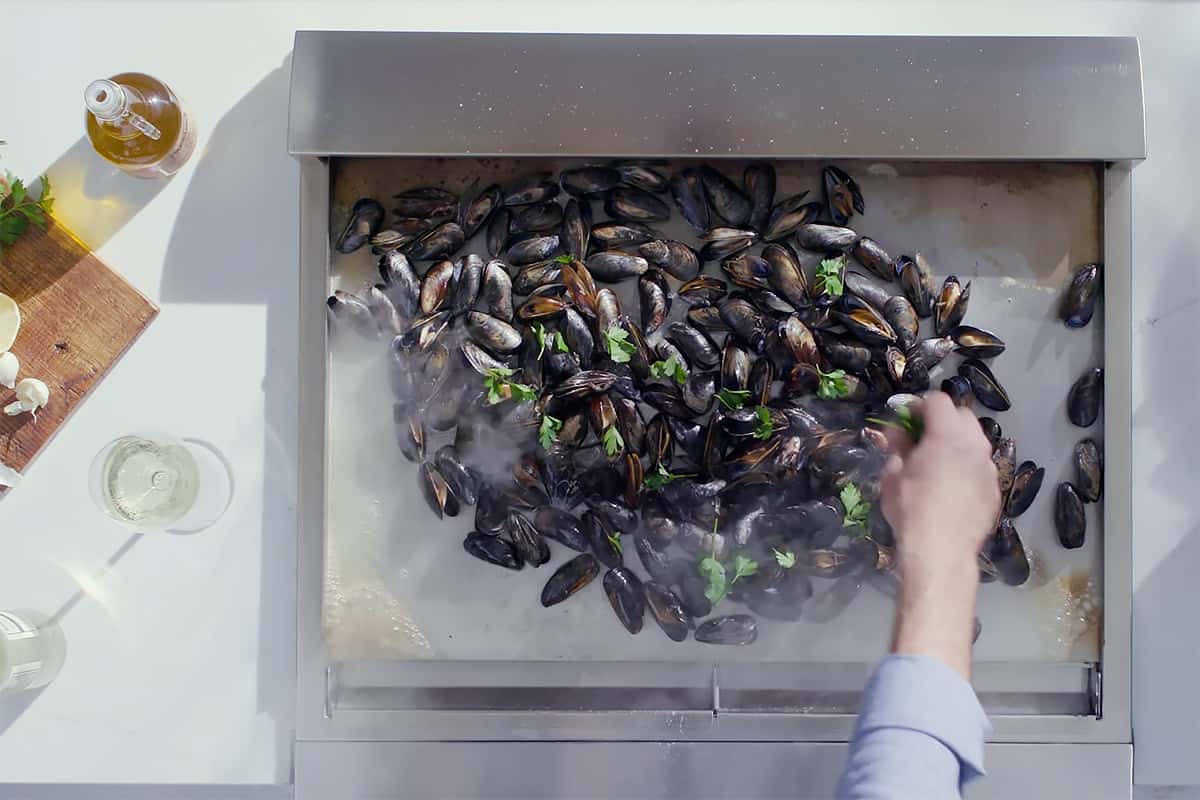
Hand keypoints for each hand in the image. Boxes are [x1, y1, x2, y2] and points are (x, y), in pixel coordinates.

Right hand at [879, 392, 1000, 678]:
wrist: (941, 553)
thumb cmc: (911, 511)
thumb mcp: (892, 476)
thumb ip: (897, 447)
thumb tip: (897, 433)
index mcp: (946, 436)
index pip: (937, 401)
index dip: (919, 405)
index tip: (906, 419)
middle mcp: (974, 446)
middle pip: (963, 416)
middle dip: (943, 420)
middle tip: (923, 437)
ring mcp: (989, 468)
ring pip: (977, 441)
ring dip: (959, 442)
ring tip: (940, 461)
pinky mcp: (996, 490)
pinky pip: (982, 467)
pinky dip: (968, 466)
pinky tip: (954, 486)